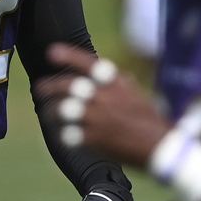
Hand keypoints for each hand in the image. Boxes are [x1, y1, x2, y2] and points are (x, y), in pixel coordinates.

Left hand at [38, 44, 170, 167]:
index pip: (86, 63)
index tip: (52, 52)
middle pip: (67, 86)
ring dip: (52, 111)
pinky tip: (63, 135)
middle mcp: (102, 96)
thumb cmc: (150, 120)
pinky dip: (64, 134)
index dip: (67, 56)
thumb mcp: (136, 94)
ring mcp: (96, 117)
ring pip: (62, 109)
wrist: (161, 148)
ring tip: (48, 113)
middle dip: (49, 86)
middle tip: (40, 87)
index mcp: (115, 83)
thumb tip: (109, 73)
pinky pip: (68, 134)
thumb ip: (119, 84)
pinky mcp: (92, 139)